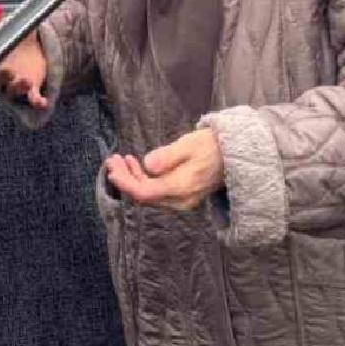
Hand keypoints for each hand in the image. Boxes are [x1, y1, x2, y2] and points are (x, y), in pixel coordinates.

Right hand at [0, 0, 49, 107]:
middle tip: (4, 69)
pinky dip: (36, 101)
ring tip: (24, 81)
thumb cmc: (21, 42)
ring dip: (16, 87)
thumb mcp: (23, 20)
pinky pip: (30, 100)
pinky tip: (42, 102)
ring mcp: (15, 84)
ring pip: (11, 91)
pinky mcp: (30, 91)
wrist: (36, 62)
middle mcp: (2, 71)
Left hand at [105, 128, 224, 211]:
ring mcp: (181, 200)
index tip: (111, 169)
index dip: (125, 183)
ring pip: (148, 194)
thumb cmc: (210, 146)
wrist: (233, 155)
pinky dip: (142, 179)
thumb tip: (147, 164)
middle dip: (124, 179)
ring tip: (119, 160)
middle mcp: (179, 200)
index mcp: (180, 188)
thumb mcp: (188, 145)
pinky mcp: (181, 195)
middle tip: (111, 160)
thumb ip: (168, 156)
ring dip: (131, 178)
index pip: (145, 193)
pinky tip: (134, 164)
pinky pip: (156, 191)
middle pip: (144, 196)